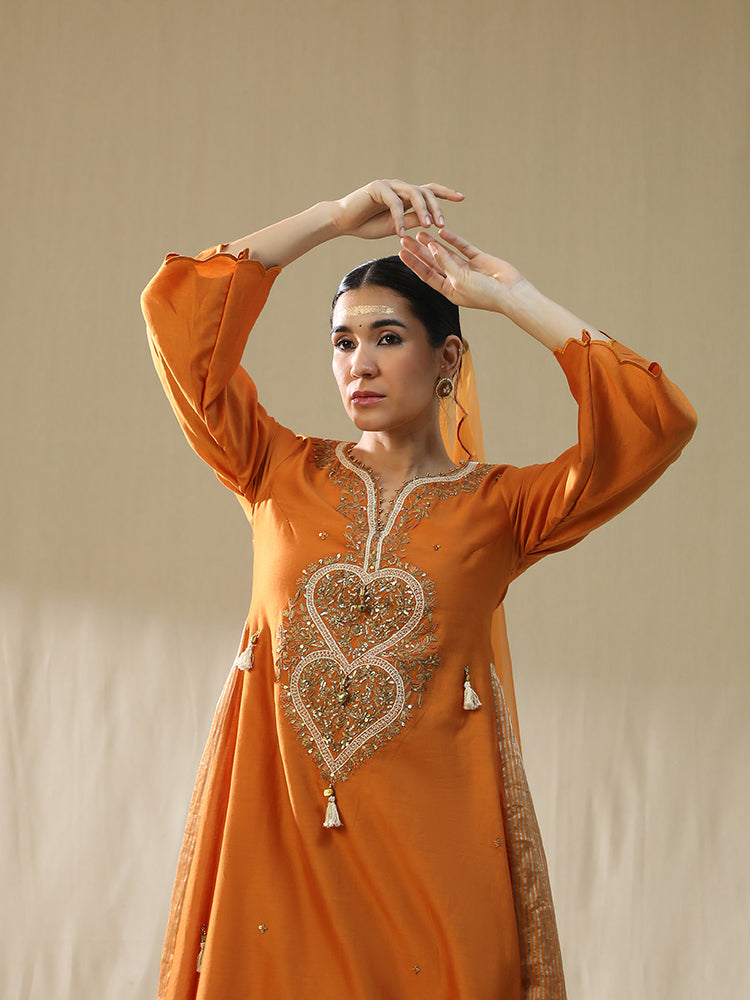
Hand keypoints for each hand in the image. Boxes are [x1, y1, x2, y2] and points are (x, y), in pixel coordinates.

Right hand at [331, 180, 463, 239]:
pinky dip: (399, 217)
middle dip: (437, 207)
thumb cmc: (367, 225)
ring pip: (413, 192)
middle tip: (442, 225)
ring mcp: (388, 185)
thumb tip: (430, 221)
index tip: (461, 198)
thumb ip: (412, 221)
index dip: (445, 193)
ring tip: (428, 226)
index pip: (430, 190)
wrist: (342, 222)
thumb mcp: (396, 227)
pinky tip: (400, 233)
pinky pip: (394, 202)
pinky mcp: (377, 188)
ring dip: (423, 209)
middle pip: (425, 191)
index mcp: (405, 196)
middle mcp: (399, 187)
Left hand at [399, 228, 525, 313]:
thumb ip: (445, 262)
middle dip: (418, 251)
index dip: (414, 263)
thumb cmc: (485, 294)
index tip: (401, 252)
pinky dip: (453, 240)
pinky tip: (442, 232)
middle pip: (433, 263)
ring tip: (419, 232)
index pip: (426, 275)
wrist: (510, 293)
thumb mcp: (460, 280)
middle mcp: (456, 280)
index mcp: (449, 291)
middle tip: (404, 238)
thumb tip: (432, 246)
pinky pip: (463, 248)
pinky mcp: (478, 260)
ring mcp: (467, 269)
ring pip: (446, 254)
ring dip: (433, 244)